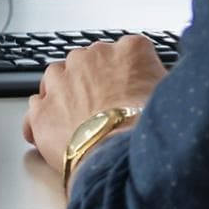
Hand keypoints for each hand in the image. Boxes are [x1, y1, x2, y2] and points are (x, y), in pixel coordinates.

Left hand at [23, 34, 167, 177]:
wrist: (120, 158)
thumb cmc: (149, 131)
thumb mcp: (171, 98)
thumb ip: (161, 84)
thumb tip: (162, 89)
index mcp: (129, 50)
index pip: (127, 53)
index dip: (126, 75)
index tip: (128, 90)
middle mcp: (91, 57)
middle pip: (88, 63)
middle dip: (93, 83)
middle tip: (105, 110)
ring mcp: (61, 80)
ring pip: (58, 79)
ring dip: (65, 96)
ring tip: (79, 122)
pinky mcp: (41, 109)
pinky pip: (37, 108)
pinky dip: (43, 120)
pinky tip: (56, 136)